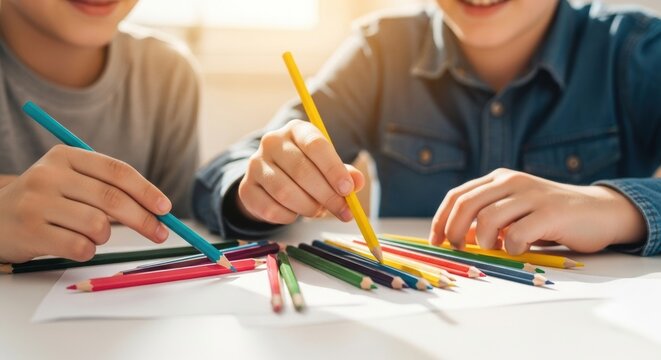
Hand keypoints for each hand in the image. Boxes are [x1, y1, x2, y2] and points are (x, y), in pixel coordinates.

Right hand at [0, 145, 171, 262]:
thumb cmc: (46, 201)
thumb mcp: (70, 181)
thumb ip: (108, 187)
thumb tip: (158, 209)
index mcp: (65, 156)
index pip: (117, 171)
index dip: (146, 190)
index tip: (166, 208)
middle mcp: (49, 175)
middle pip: (112, 199)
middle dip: (144, 219)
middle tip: (161, 233)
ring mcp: (37, 203)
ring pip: (98, 226)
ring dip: (105, 237)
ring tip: (91, 235)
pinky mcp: (30, 231)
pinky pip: (80, 247)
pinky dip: (87, 251)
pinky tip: (74, 245)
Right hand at [237, 120, 364, 223]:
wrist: (272, 179)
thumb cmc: (307, 169)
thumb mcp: (327, 166)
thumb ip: (344, 173)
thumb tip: (357, 182)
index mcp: (296, 130)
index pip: (315, 145)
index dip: (333, 168)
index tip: (348, 189)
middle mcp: (272, 142)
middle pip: (301, 170)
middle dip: (326, 195)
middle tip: (343, 211)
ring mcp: (255, 165)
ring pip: (285, 192)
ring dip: (308, 208)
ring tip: (318, 211)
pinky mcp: (246, 188)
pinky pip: (270, 209)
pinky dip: (289, 217)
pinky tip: (296, 213)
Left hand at [429, 168, 646, 254]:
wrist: (598, 211)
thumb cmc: (549, 216)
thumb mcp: (513, 213)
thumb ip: (486, 220)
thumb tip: (455, 238)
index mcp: (498, 179)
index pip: (457, 196)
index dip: (440, 220)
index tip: (436, 241)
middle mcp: (511, 181)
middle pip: (466, 205)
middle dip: (454, 232)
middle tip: (458, 250)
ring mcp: (531, 194)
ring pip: (488, 219)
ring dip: (485, 241)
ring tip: (497, 248)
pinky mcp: (550, 212)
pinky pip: (517, 233)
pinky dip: (511, 247)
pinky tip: (519, 249)